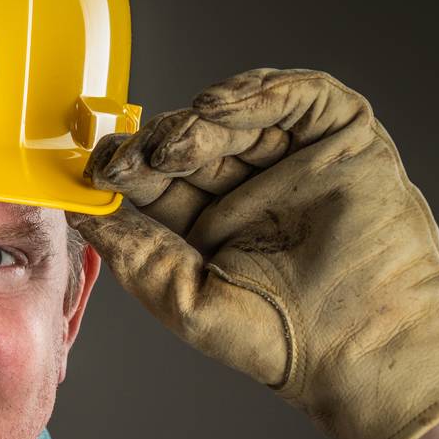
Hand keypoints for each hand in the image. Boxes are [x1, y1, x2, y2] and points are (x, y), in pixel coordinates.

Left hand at [67, 68, 438, 438]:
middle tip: (133, 151)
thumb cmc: (279, 340)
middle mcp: (251, 190)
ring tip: (174, 139)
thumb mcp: (184, 296)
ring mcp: (297, 163)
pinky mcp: (344, 141)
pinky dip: (258, 90)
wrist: (358, 347)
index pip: (159, 182)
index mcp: (211, 227)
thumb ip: (134, 252)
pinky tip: (217, 106)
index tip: (98, 165)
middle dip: (158, 141)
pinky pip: (301, 97)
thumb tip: (81, 215)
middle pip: (194, 142)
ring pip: (240, 115)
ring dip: (198, 119)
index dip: (128, 167)